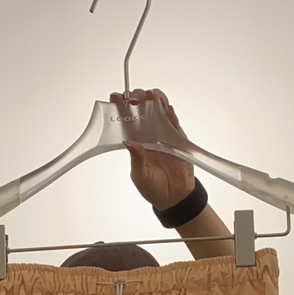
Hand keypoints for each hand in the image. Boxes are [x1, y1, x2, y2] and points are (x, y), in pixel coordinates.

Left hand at [110, 88, 194, 210]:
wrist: (174, 198)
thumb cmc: (153, 187)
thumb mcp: (139, 175)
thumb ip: (136, 158)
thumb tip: (129, 143)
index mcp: (135, 139)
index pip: (126, 117)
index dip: (120, 105)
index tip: (114, 98)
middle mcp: (148, 133)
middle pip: (143, 106)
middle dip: (137, 96)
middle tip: (133, 99)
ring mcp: (164, 133)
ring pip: (160, 108)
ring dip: (155, 98)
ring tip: (151, 96)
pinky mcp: (178, 138)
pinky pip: (175, 122)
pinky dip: (171, 114)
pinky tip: (167, 110)